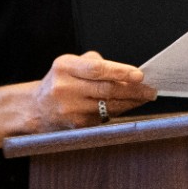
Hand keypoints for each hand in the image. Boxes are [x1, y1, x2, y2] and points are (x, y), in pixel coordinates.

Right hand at [33, 51, 157, 129]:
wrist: (37, 108)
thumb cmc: (60, 81)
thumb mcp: (70, 63)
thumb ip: (95, 63)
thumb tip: (125, 72)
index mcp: (65, 68)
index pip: (97, 69)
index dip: (120, 72)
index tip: (139, 75)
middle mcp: (65, 89)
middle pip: (106, 90)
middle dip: (133, 90)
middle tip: (150, 90)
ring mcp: (70, 110)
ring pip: (109, 106)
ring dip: (131, 102)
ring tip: (144, 97)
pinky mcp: (77, 125)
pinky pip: (104, 117)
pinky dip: (120, 111)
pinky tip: (129, 106)